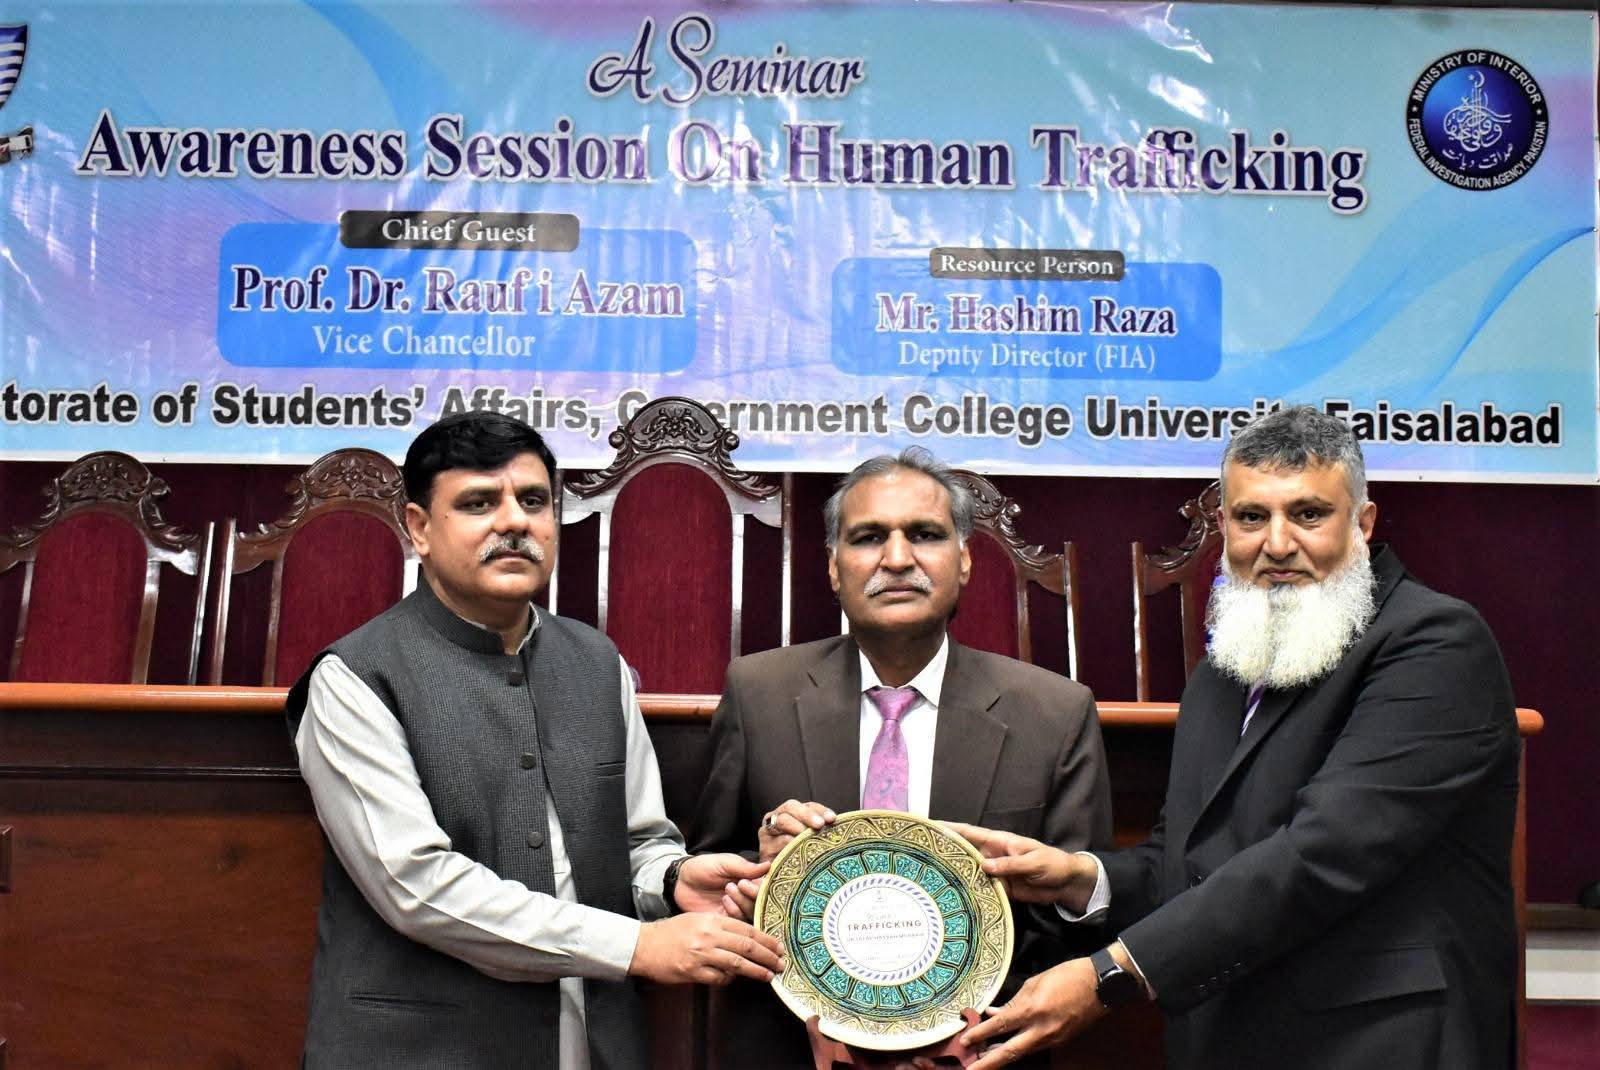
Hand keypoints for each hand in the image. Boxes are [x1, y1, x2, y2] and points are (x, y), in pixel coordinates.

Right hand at [628, 912, 784, 985]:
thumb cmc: (672, 931)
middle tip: (781, 962)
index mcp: (711, 919)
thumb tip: (746, 937)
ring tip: (769, 975)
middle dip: (767, 955)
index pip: (746, 928)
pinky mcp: (693, 971)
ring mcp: (701, 954)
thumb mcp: (698, 919)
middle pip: (746, 945)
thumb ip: (720, 925)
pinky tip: (736, 979)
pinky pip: (719, 978)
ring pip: (737, 963)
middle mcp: (709, 935)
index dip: (765, 938)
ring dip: (756, 971)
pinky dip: (730, 979)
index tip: (778, 946)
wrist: (645, 945)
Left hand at [674, 853, 768, 914]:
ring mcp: (738, 910)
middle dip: (752, 896)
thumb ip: (745, 867)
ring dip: (743, 903)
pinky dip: (735, 913)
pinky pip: (739, 924)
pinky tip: (725, 902)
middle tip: (739, 885)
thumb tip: (769, 866)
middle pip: (762, 904)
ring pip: (752, 915)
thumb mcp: (724, 862)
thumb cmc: (703, 867)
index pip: (766, 888)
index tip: (748, 882)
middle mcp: (747, 897)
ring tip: (728, 891)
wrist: (681, 882)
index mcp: (750, 880)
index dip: (761, 888)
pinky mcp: (727, 922)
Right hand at [758, 799, 835, 862]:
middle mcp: (777, 817)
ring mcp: (768, 832)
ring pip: (782, 822)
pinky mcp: (764, 849)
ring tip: (809, 836)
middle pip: (791, 807)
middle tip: (819, 825)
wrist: (780, 878)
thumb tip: (835, 823)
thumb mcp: (812, 840)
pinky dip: (788, 845)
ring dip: (797, 828)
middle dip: (807, 815)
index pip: (808, 805)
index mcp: (792, 812)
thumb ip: (821, 830)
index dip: (820, 810)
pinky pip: (776, 843)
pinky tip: (799, 850)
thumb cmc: (801, 855)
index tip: (832, 819)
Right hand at [943, 822, 1096, 911]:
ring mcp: (995, 872)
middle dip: (944, 851)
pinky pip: (981, 889)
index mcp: (999, 841)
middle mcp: (992, 855)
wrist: (1067, 884)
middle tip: (920, 855)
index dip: (950, 828)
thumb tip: (984, 866)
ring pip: (969, 872)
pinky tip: (954, 896)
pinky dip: (969, 892)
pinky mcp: (1000, 888)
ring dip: (954, 874)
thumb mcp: (1033, 862)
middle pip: (964, 852)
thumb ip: (1010, 864)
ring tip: (929, 878)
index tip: (929, 825)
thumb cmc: (1053, 864)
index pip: (970, 832)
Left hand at [959, 959, 1104, 1068]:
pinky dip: (1020, 1048)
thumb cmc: (1067, 976)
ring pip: (1022, 1053)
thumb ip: (1014, 1000)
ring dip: (1002, 1057)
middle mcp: (1040, 1030)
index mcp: (1031, 1010)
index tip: (964, 1041)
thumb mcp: (1035, 982)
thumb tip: (994, 1012)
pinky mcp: (1061, 1042)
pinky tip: (1009, 1047)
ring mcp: (1052, 1040)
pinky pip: (1035, 1047)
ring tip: (984, 1060)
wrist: (1101, 985)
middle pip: (1009, 1053)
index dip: (980, 1034)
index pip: (999, 1027)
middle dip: (987, 1064)